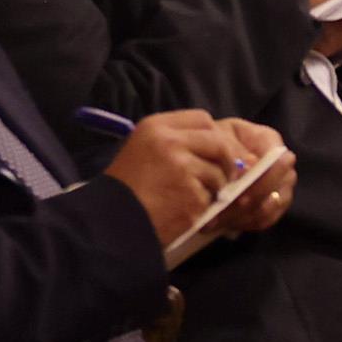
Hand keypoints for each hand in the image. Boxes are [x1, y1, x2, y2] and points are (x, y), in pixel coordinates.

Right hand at [94, 110, 266, 249]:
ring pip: (218, 173)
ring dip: (215, 188)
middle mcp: (170, 142)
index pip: (202, 119)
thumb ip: (177, 141)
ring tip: (192, 196)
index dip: (217, 136)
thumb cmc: (127, 187)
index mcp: (156, 127)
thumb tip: (225, 147)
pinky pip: (211, 198)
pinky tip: (183, 210)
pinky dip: (203, 207)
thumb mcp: (144, 149)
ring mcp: (182, 168)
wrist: (111, 221)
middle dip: (229, 160)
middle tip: (230, 175)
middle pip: (219, 143)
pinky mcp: (191, 195)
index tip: (223, 150)